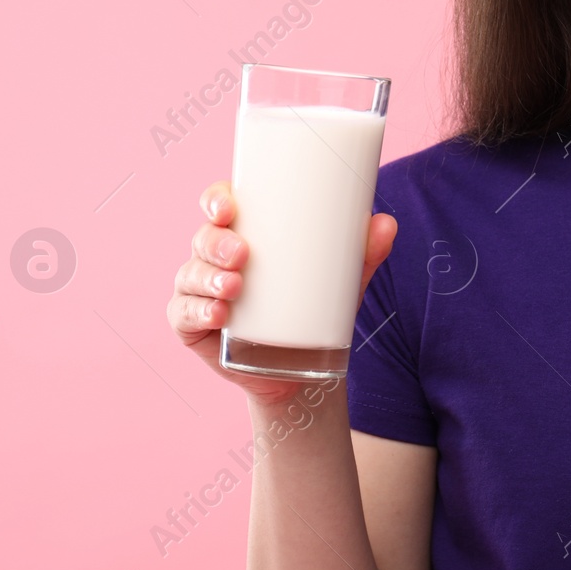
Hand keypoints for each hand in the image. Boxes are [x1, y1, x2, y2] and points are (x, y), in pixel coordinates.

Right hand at [168, 179, 398, 408]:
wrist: (300, 370)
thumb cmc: (313, 308)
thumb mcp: (341, 281)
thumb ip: (363, 254)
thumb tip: (387, 223)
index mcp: (244, 233)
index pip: (219, 205)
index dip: (216, 199)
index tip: (228, 207)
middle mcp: (214, 257)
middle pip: (203, 237)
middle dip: (217, 243)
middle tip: (242, 254)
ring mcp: (199, 290)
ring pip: (192, 274)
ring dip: (208, 278)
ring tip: (234, 287)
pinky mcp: (191, 325)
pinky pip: (184, 314)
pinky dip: (197, 311)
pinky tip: (217, 314)